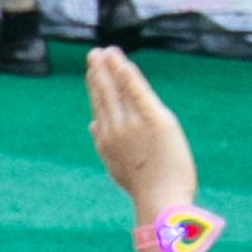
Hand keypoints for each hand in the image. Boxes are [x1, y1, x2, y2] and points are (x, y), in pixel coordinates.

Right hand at [87, 45, 199, 215]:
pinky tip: (123, 61)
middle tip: (95, 53)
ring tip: (107, 52)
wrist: (159, 199)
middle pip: (103, 94)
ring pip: (117, 90)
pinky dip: (129, 75)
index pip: (99, 107)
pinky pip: (138, 92)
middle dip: (98, 72)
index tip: (92, 71)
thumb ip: (104, 144)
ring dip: (111, 68)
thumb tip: (92, 124)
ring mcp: (132, 124)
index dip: (95, 87)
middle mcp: (114, 128)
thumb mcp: (117, 166)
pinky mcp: (154, 120)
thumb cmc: (144, 189)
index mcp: (105, 140)